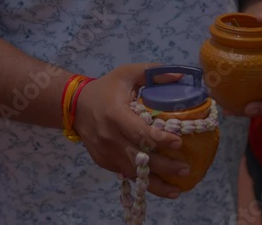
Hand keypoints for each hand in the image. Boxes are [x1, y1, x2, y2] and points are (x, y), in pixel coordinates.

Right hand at [73, 63, 188, 198]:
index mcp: (116, 115)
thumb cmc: (107, 88)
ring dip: (156, 183)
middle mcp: (110, 137)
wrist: (75, 105)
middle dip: (164, 167)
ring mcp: (105, 153)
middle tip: (186, 168)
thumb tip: (180, 76)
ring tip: (177, 189)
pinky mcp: (104, 161)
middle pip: (139, 158)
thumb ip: (152, 72)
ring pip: (133, 173)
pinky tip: (161, 186)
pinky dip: (143, 181)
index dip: (159, 140)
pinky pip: (126, 174)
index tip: (178, 143)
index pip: (139, 132)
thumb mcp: (127, 73)